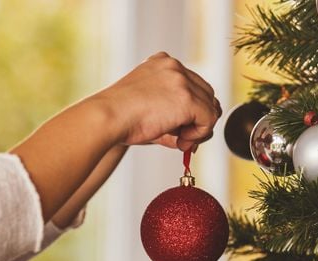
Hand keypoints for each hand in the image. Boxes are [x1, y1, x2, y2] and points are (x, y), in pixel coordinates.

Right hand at [92, 52, 221, 150]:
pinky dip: (199, 134)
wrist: (107, 118)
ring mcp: (181, 80)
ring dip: (199, 128)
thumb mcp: (150, 110)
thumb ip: (174, 118)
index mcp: (163, 63)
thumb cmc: (122, 119)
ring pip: (210, 107)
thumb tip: (194, 139)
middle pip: (206, 94)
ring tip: (180, 140)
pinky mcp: (187, 98)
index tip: (178, 128)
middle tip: (182, 138)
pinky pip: (209, 119)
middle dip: (198, 119)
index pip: (193, 85)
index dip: (191, 110)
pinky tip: (181, 140)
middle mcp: (174, 66)